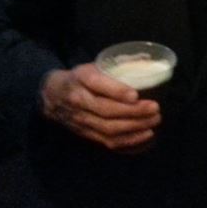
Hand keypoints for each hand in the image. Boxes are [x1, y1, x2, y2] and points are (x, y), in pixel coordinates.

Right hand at [40, 63, 160, 149]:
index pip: (97, 85)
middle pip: (106, 110)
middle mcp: (79, 101)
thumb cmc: (79, 78)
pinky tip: (146, 134)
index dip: (117, 91)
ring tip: (154, 121)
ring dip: (134, 126)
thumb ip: (112, 70)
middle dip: (133, 112)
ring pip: (108, 128)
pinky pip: (107, 140)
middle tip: (155, 108)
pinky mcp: (85, 133)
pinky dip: (128, 139)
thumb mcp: (91, 67)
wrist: (51, 96)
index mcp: (81, 79)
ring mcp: (81, 120)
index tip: (136, 95)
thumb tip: (146, 69)